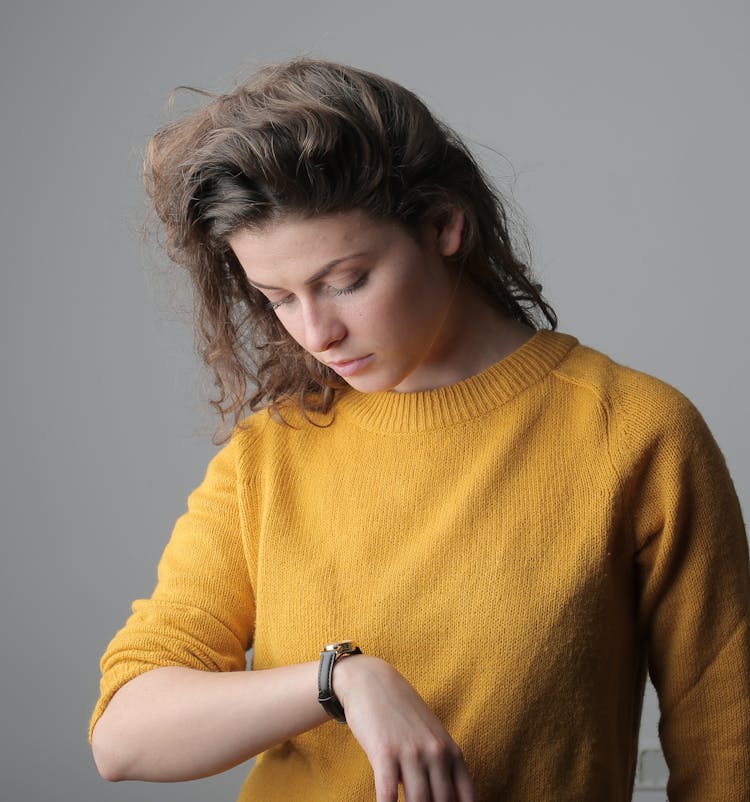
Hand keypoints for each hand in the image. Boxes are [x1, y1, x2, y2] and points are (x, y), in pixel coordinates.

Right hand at [333, 655, 475, 801]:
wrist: (372, 682)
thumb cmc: (402, 713)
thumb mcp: (431, 736)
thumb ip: (443, 767)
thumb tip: (452, 800)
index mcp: (451, 751)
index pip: (466, 798)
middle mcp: (435, 753)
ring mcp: (411, 752)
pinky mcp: (384, 752)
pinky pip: (388, 793)